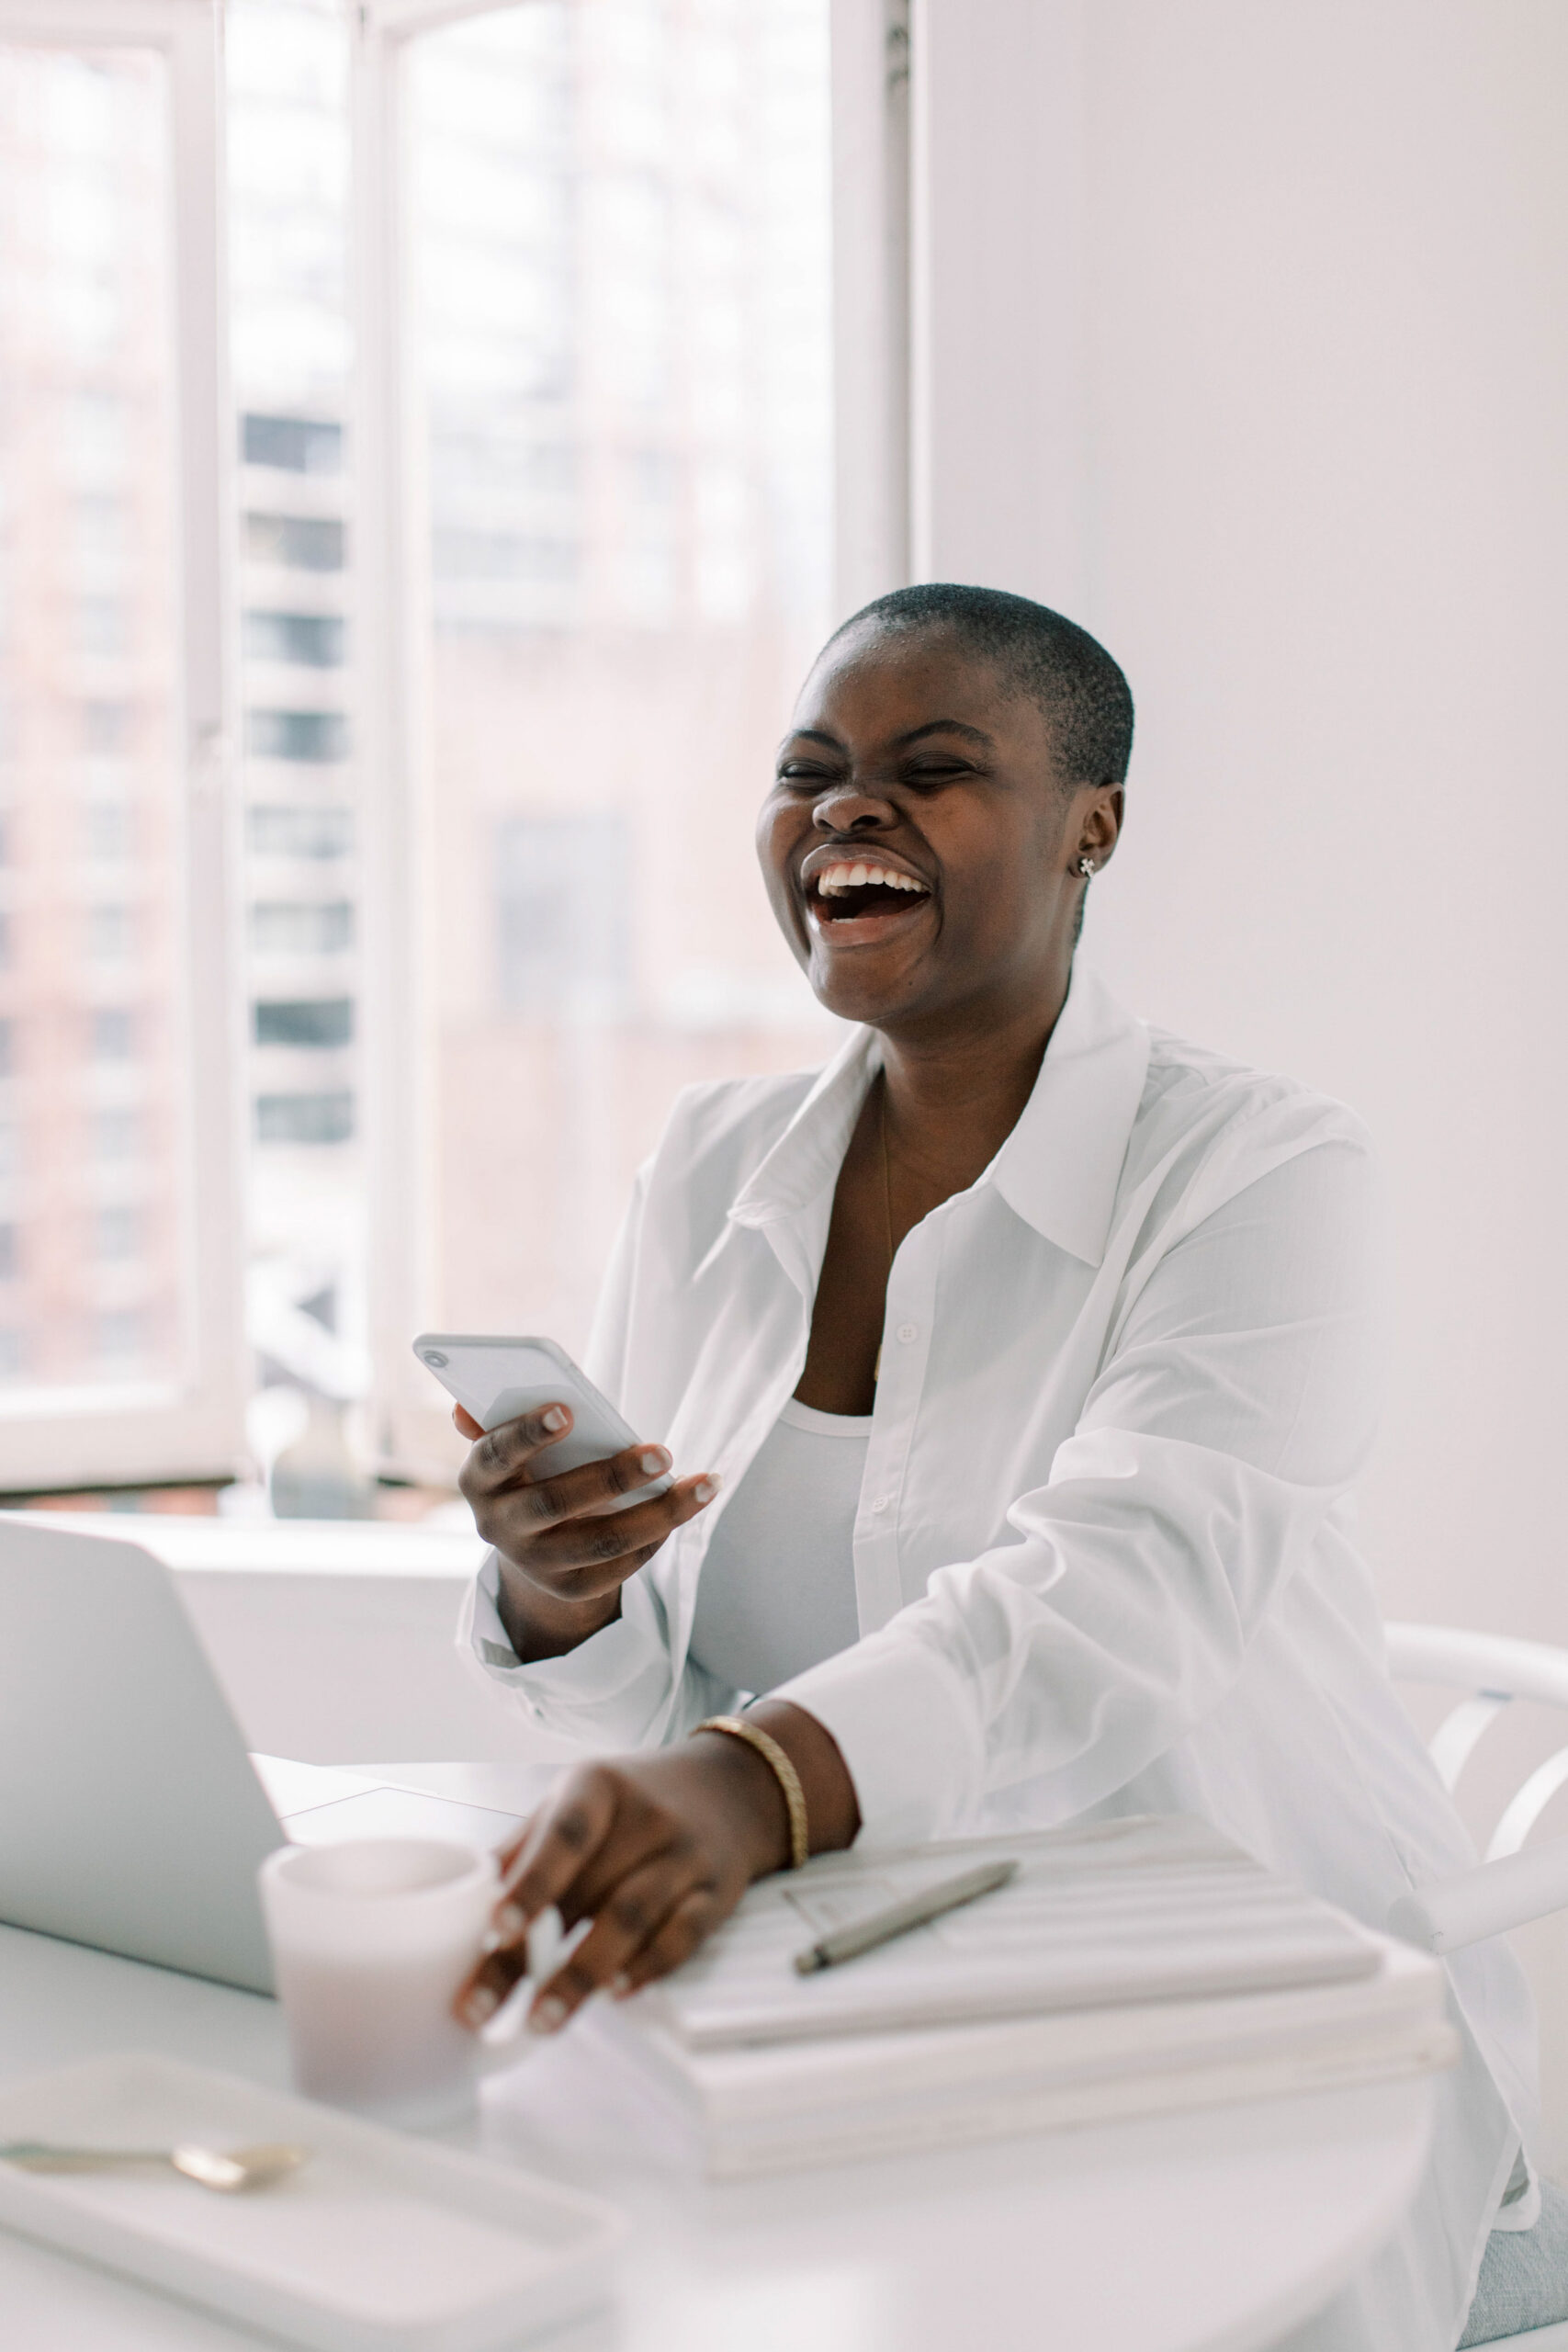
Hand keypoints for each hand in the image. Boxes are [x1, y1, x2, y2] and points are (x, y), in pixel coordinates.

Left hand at [454, 1702, 860, 2033]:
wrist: (728, 1788)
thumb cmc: (631, 1803)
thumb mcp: (576, 1800)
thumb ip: (524, 1850)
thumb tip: (460, 1907)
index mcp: (598, 1787)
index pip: (564, 1835)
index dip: (531, 1882)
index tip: (496, 1928)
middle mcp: (646, 1818)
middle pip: (589, 1893)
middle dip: (533, 1959)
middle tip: (485, 2009)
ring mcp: (685, 1855)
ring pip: (633, 1919)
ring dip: (584, 1975)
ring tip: (542, 2019)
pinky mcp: (716, 1892)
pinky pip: (684, 1936)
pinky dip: (649, 1967)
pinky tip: (617, 1993)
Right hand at [455, 1401, 719, 1661]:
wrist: (527, 1538)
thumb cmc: (528, 1467)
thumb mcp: (507, 1445)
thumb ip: (494, 1421)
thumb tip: (463, 1407)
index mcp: (479, 1479)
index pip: (497, 1454)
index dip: (528, 1434)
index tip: (567, 1410)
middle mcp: (498, 1526)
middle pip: (556, 1503)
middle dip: (612, 1477)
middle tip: (663, 1452)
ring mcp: (533, 1562)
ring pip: (601, 1541)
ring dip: (658, 1513)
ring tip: (704, 1484)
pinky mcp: (567, 1587)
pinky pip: (618, 1566)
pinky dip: (656, 1537)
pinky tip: (685, 1508)